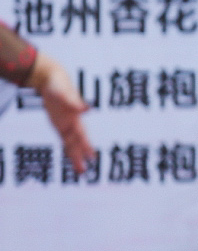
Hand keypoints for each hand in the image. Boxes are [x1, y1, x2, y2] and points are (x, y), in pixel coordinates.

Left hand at [35, 59, 93, 177]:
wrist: (52, 79)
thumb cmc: (58, 84)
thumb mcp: (64, 92)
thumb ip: (74, 101)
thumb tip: (88, 108)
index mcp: (74, 117)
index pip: (81, 135)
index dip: (86, 146)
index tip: (93, 157)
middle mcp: (71, 122)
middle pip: (77, 143)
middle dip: (81, 156)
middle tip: (85, 171)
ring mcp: (65, 123)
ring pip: (71, 143)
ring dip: (75, 155)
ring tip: (80, 169)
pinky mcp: (58, 122)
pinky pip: (64, 138)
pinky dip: (69, 147)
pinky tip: (73, 154)